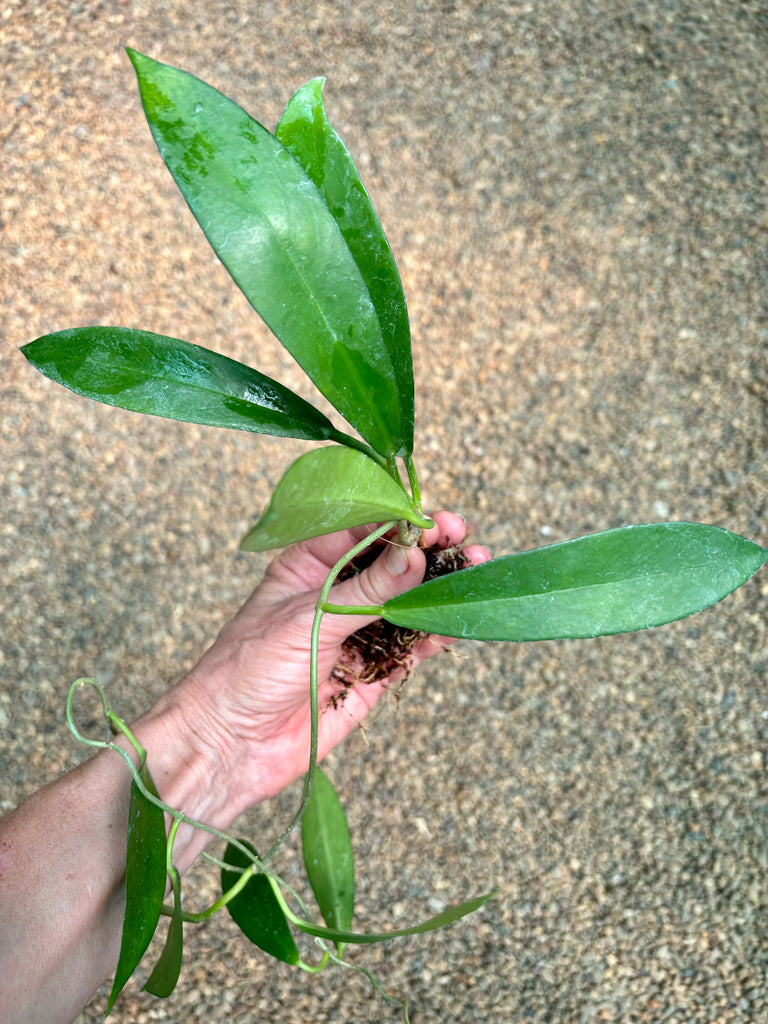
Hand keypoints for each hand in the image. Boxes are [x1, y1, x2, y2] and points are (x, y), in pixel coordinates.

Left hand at [157, 512, 489, 821]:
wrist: (230, 745)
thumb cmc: (247, 669)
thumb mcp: (310, 618)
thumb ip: (367, 589)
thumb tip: (414, 553)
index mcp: (310, 564)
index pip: (364, 530)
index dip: (402, 521)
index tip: (436, 521)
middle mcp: (337, 593)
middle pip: (394, 562)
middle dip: (431, 549)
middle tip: (465, 540)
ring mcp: (357, 633)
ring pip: (409, 602)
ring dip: (442, 588)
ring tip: (477, 571)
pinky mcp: (371, 673)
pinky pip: (411, 646)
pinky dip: (436, 634)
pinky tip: (457, 622)